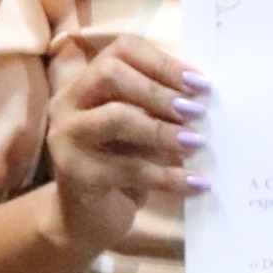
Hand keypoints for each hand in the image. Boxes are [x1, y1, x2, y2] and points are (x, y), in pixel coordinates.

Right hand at [46, 34, 204, 250]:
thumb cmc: (119, 168)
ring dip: (163, 130)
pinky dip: (170, 176)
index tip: (199, 83)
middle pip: (110, 75)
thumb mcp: (139, 133)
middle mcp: (69, 105)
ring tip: (197, 143)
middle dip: (159, 91)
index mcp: (86, 84)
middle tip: (196, 111)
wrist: (85, 222)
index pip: (120, 50)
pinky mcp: (78, 175)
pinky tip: (197, 183)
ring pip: (117, 118)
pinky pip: (131, 169)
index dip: (162, 62)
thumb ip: (158, 111)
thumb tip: (204, 98)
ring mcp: (68, 138)